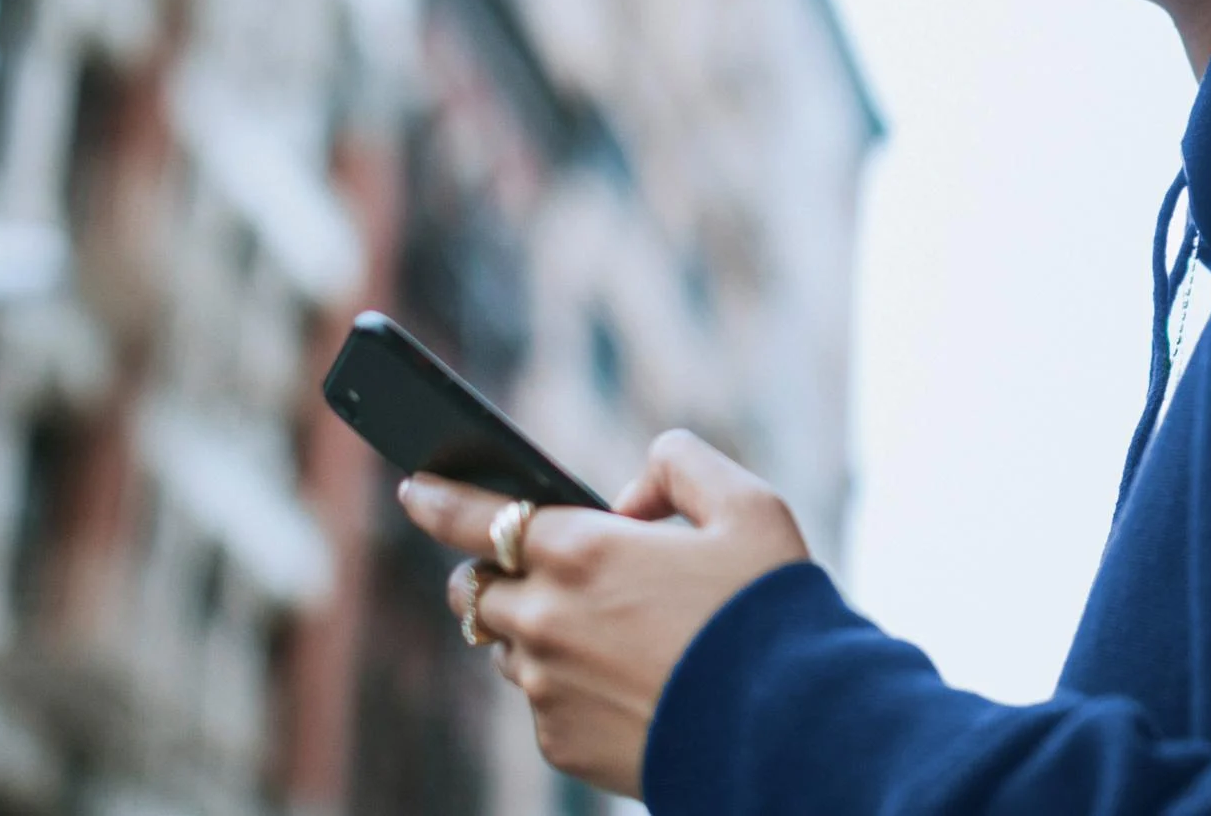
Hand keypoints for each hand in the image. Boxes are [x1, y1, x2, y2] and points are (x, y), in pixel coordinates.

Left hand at [397, 430, 810, 796]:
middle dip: (491, 574)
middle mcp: (545, 617)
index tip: (413, 488)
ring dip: (531, 632)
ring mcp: (547, 687)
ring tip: (594, 632)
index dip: (436, 499)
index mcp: (579, 550)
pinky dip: (566, 689)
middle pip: (474, 589)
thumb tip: (628, 495)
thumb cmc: (773, 614)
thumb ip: (680, 467)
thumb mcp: (748, 507)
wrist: (796, 735)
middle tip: (530, 570)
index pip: (471, 516)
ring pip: (505, 649)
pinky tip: (622, 687)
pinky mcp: (560, 744)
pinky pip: (542, 705)